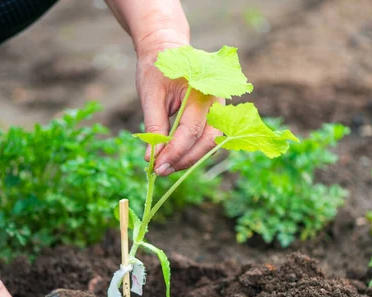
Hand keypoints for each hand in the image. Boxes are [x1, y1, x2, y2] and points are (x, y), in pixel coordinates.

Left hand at [135, 31, 223, 176]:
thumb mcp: (150, 94)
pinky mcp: (216, 115)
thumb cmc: (158, 69)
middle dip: (184, 160)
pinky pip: (209, 139)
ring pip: (212, 143)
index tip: (156, 166)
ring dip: (190, 159)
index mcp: (202, 90)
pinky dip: (193, 151)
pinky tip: (175, 157)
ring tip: (166, 166)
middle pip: (208, 141)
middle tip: (160, 171)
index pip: (191, 130)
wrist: (168, 49)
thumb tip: (151, 158)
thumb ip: (154, 126)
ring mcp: (221, 108)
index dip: (174, 152)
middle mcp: (218, 100)